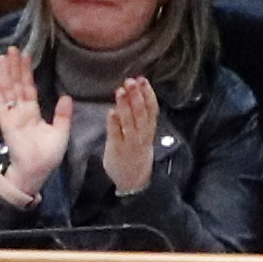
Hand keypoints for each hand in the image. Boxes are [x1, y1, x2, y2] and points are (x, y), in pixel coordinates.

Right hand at [0, 47, 72, 206]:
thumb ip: (62, 115)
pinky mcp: (6, 125)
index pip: (28, 87)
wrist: (37, 172)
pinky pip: (1, 107)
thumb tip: (66, 97)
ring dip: (5, 75)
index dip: (26, 72)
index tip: (25, 55)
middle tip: (11, 49)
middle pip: (16, 85)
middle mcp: (20, 112)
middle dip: (14, 67)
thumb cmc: (48, 155)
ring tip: (2, 58)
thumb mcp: (60, 132)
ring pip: (7, 92)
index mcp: (33, 112)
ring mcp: (12, 117)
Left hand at [96, 74, 163, 199]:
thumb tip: (134, 94)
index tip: (143, 79)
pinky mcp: (117, 150)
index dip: (148, 94)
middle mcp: (142, 136)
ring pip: (130, 123)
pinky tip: (111, 111)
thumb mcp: (143, 135)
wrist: (134, 181)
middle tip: (131, 81)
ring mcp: (130, 143)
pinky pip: (116, 135)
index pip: (152, 109)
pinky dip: (114, 124)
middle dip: (136, 96)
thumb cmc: (136, 153)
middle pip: (141, 113)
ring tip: (120, 91)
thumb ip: (139, 117)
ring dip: (125, 106)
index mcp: (149, 130)